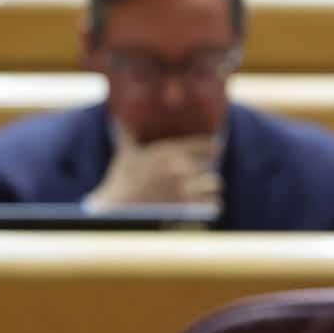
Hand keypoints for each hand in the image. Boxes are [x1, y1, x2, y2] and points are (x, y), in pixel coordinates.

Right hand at [88, 136, 220, 209]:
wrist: (117, 213)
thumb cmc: (121, 183)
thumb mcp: (126, 156)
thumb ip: (128, 136)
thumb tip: (119, 119)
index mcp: (168, 152)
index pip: (204, 144)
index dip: (211, 146)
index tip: (216, 148)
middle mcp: (180, 168)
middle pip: (209, 166)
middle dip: (203, 173)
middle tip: (201, 177)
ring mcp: (186, 188)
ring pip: (215, 184)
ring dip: (210, 188)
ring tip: (206, 191)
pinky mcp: (189, 207)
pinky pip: (214, 203)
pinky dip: (212, 204)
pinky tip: (206, 205)